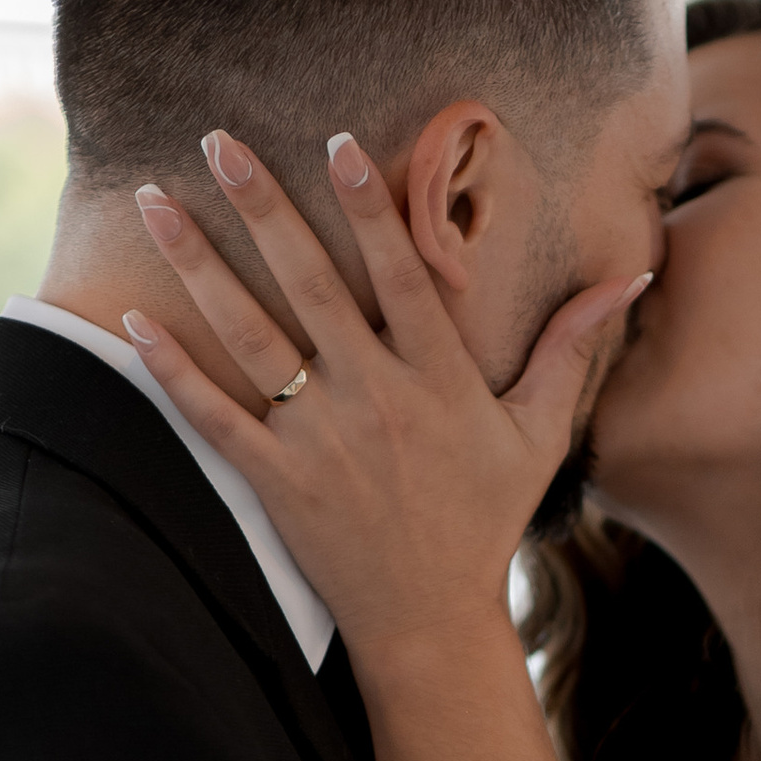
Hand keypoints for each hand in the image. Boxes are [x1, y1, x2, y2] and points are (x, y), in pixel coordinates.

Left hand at [125, 132, 644, 663]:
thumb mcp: (540, 432)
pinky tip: (130, 316)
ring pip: (249, 335)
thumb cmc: (484, 518)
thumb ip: (570, 347)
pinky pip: (213, 414)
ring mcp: (320, 440)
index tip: (336, 141)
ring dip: (197, 264)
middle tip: (217, 140)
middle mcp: (376, 401)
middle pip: (311, 284)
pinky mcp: (275, 479)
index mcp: (440, 381)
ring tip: (154, 202)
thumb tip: (630, 276)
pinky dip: (172, 368)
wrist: (429, 620)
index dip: (370, 207)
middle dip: (262, 206)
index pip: (403, 275)